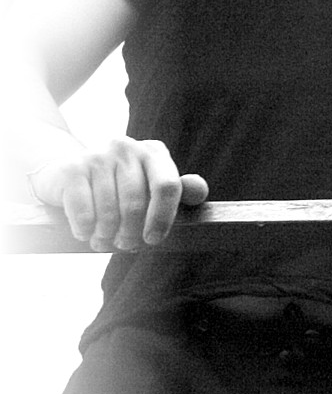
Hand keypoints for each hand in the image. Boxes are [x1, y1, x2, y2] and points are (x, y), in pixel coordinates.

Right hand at [27, 137, 208, 250]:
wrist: (71, 175)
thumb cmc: (121, 187)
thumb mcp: (153, 186)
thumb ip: (180, 191)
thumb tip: (199, 190)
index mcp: (154, 152)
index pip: (167, 186)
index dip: (162, 218)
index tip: (153, 240)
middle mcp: (127, 148)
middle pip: (136, 203)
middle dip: (131, 233)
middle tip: (126, 245)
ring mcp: (97, 155)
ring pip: (108, 210)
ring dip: (106, 235)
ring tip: (104, 240)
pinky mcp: (71, 169)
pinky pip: (83, 211)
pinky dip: (85, 229)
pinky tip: (85, 232)